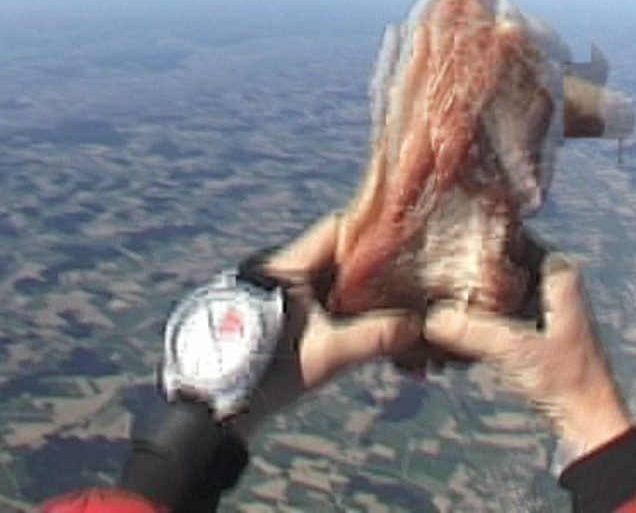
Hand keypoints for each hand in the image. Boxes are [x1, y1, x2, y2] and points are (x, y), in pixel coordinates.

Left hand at [228, 213, 422, 438]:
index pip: (337, 229)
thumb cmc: (262, 372)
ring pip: (339, 281)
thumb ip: (372, 337)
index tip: (407, 243)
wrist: (218, 406)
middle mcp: (285, 270)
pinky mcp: (289, 315)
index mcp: (286, 265)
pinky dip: (354, 313)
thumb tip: (417, 327)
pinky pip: (330, 303)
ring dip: (368, 295)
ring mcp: (287, 293)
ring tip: (404, 310)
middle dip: (379, 269)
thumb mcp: (323, 355)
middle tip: (415, 281)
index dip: (373, 232)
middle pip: (343, 256)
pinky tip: (380, 332)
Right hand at [422, 252, 632, 464]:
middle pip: (499, 259)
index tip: (443, 238)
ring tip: (431, 288)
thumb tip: (430, 318)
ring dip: (468, 289)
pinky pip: (495, 306)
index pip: (510, 236)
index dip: (477, 236)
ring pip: (494, 283)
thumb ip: (474, 331)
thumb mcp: (516, 351)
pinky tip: (448, 318)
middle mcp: (550, 280)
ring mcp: (539, 303)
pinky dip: (475, 311)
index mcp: (558, 272)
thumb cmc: (567, 380)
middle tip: (429, 263)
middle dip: (467, 263)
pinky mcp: (530, 325)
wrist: (587, 418)